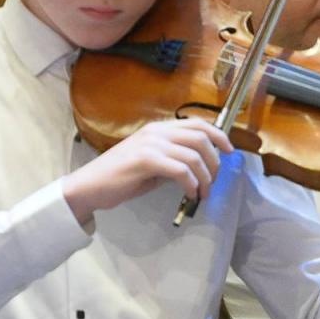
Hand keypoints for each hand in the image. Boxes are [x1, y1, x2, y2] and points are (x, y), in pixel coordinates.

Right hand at [62, 118, 232, 225]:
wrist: (89, 186)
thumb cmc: (118, 178)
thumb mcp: (149, 164)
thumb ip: (171, 160)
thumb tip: (195, 168)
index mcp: (157, 129)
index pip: (197, 124)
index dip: (219, 135)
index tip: (230, 151)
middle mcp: (156, 132)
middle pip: (201, 137)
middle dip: (214, 161)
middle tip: (213, 181)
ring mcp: (150, 144)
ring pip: (194, 155)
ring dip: (205, 177)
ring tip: (202, 193)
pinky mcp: (145, 160)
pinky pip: (181, 170)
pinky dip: (191, 184)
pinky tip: (190, 194)